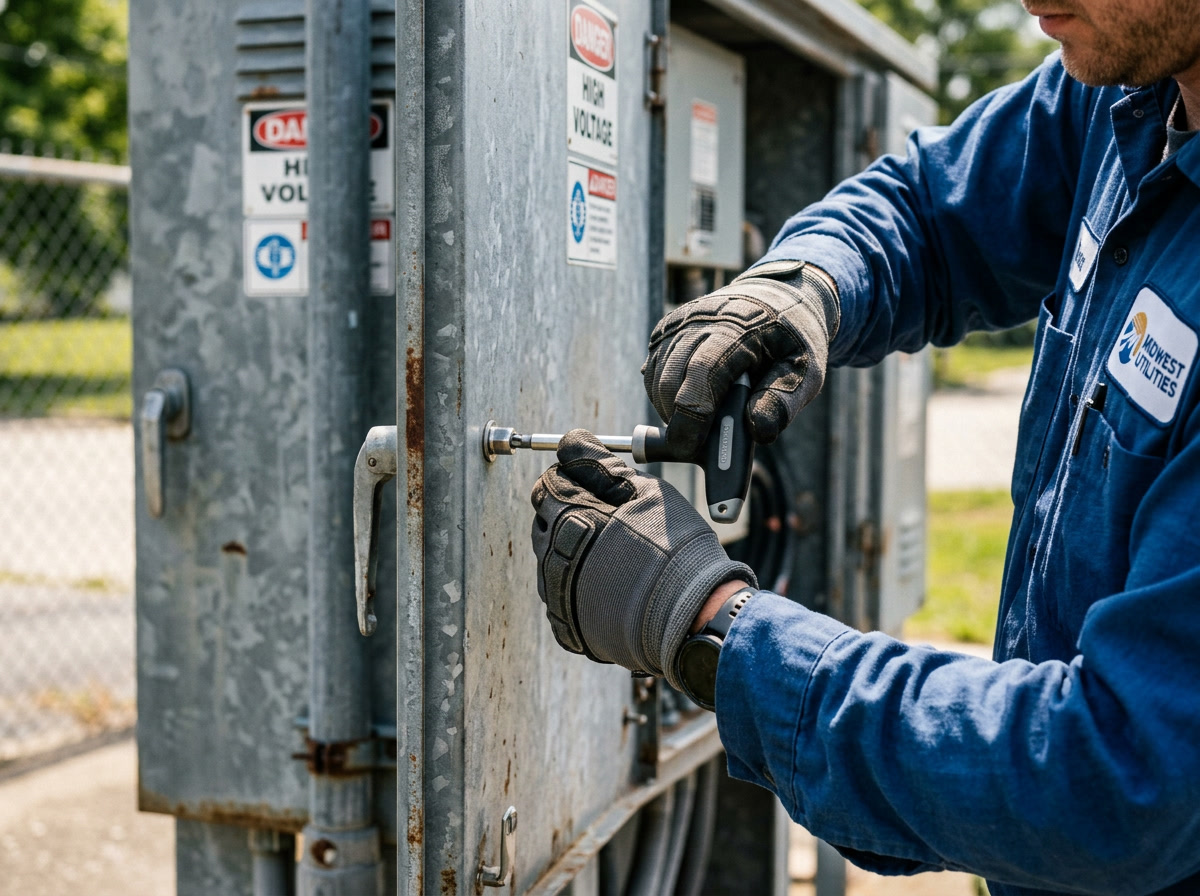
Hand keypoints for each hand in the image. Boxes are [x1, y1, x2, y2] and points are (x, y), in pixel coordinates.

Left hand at [530, 430, 756, 687]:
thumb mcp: (644, 491)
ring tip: (613, 554)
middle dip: (569, 512)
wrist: (690, 613)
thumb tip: (572, 441)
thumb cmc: (673, 547)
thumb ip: (601, 464)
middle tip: (608, 519)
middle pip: (544, 521)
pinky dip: (580, 587)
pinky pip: (562, 597)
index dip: (573, 479)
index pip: (548, 484)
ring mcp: (557, 594)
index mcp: (567, 515)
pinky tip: (610, 584)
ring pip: (550, 559)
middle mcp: (551, 556)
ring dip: (572, 550)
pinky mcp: (567, 625)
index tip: (597, 486)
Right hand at [642, 261, 838, 459]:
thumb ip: (783, 402)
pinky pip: (651, 374)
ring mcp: (676, 325)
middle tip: (702, 444)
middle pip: (670, 382)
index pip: (703, 373)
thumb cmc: (791, 340)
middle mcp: (698, 321)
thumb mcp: (805, 371)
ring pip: (656, 381)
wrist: (775, 299)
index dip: (693, 416)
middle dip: (680, 422)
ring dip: (673, 411)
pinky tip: (693, 399)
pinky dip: (666, 397)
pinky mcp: (663, 332)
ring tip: (705, 418)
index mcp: (737, 328)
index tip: (691, 449)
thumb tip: (757, 431)